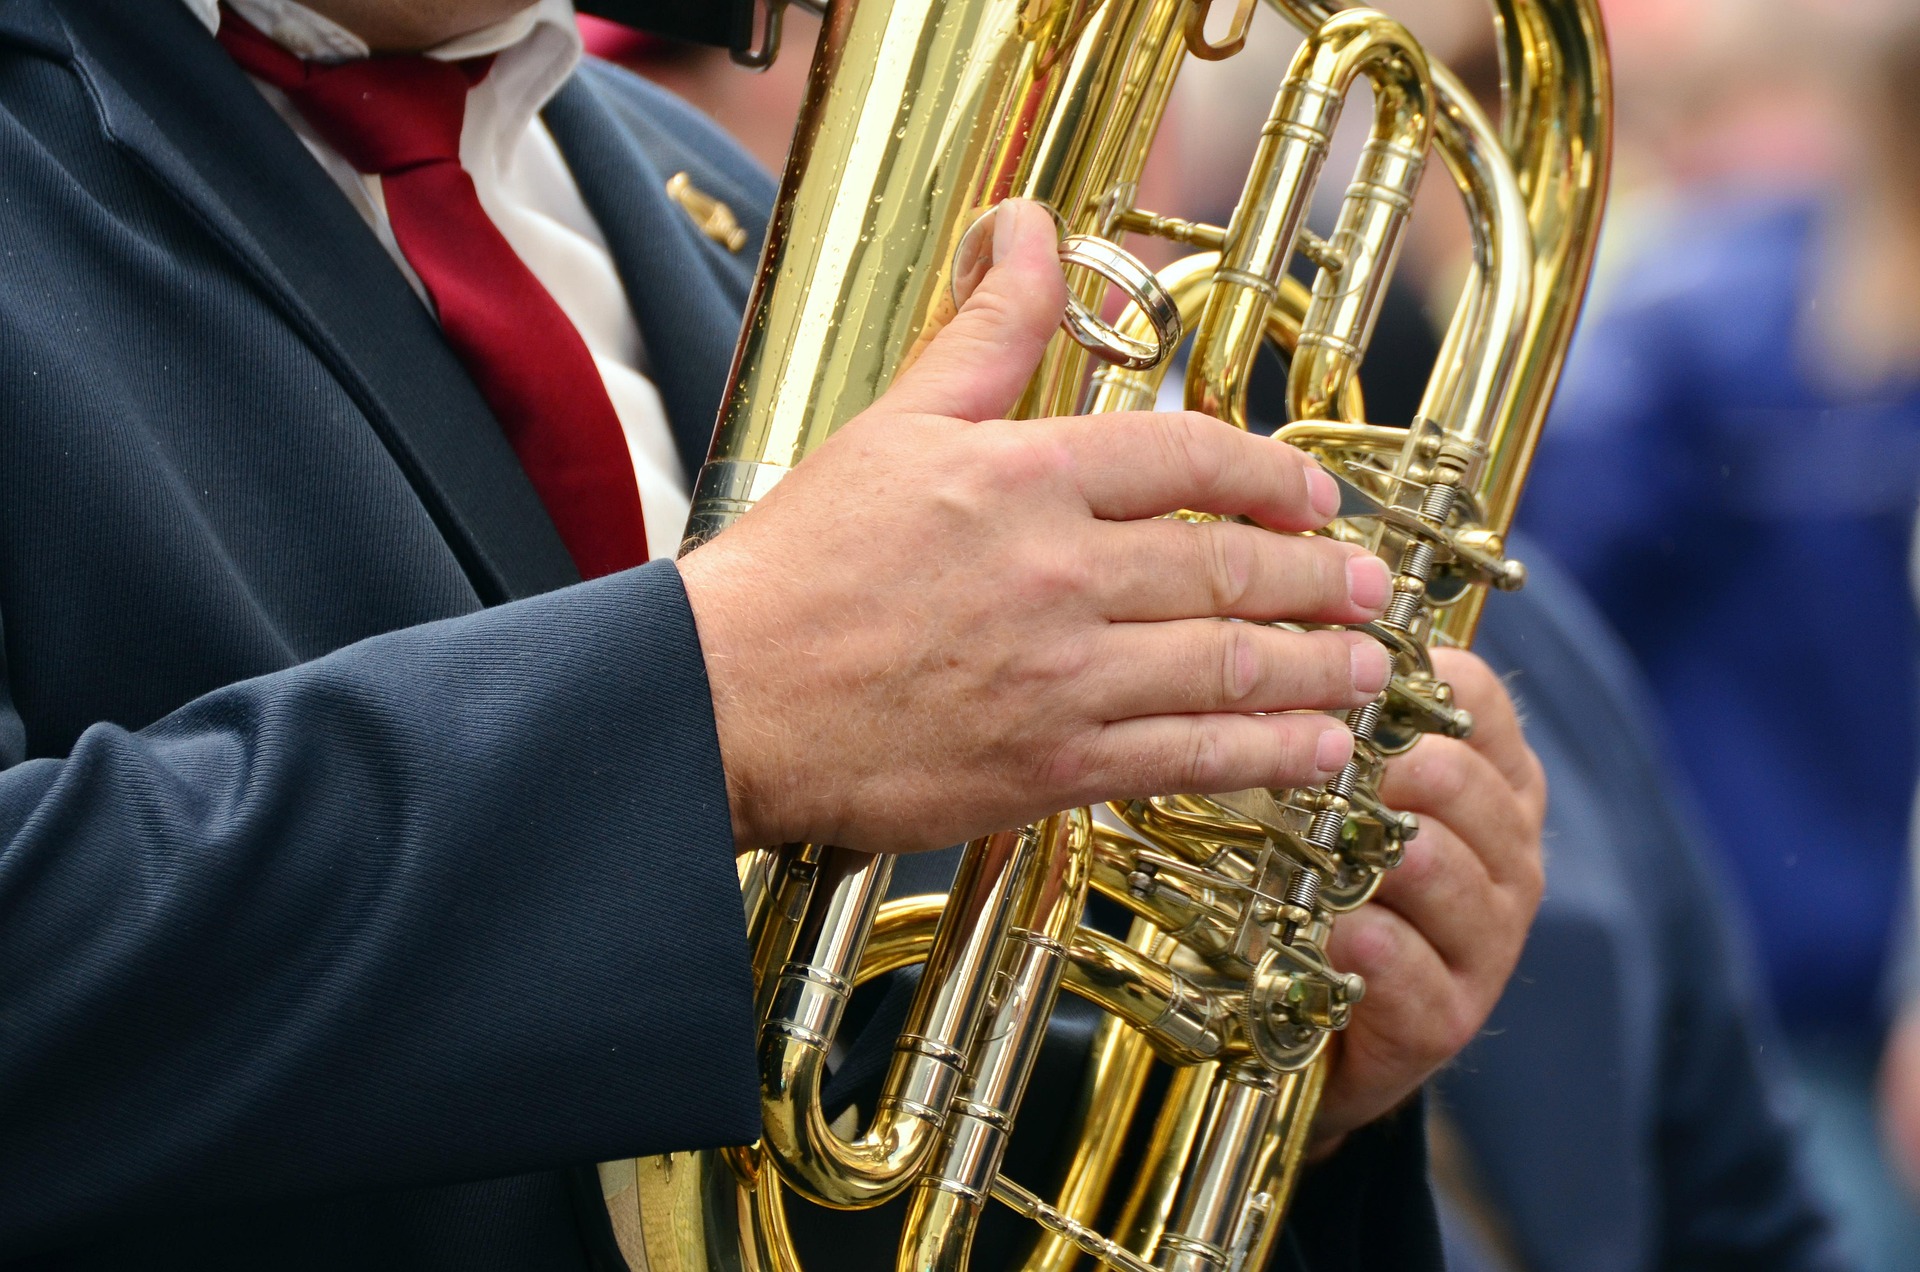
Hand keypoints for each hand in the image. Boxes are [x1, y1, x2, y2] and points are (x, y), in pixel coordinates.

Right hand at [677, 200, 1395, 853]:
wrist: (722, 699)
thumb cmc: (797, 565)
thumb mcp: (894, 422)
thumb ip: (988, 332)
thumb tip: (1027, 229)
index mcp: (1028, 475)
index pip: (1191, 460)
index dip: (1276, 476)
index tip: (1317, 496)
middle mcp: (1063, 572)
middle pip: (1233, 569)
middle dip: (1323, 578)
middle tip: (1372, 586)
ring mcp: (1065, 675)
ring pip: (1232, 666)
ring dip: (1322, 665)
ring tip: (1373, 665)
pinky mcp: (1051, 766)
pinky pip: (1191, 757)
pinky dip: (1270, 753)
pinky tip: (1319, 747)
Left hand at [1314, 647, 1546, 1151]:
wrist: (1322, 1032)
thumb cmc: (1331, 885)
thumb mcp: (1344, 795)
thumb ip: (1338, 721)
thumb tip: (1285, 628)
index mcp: (1492, 781)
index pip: (1474, 697)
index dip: (1402, 681)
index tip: (1334, 681)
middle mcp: (1508, 852)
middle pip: (1457, 778)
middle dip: (1380, 766)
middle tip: (1312, 763)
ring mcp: (1489, 937)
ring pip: (1441, 866)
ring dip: (1373, 853)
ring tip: (1321, 849)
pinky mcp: (1451, 1015)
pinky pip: (1416, 965)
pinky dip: (1371, 946)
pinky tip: (1338, 934)